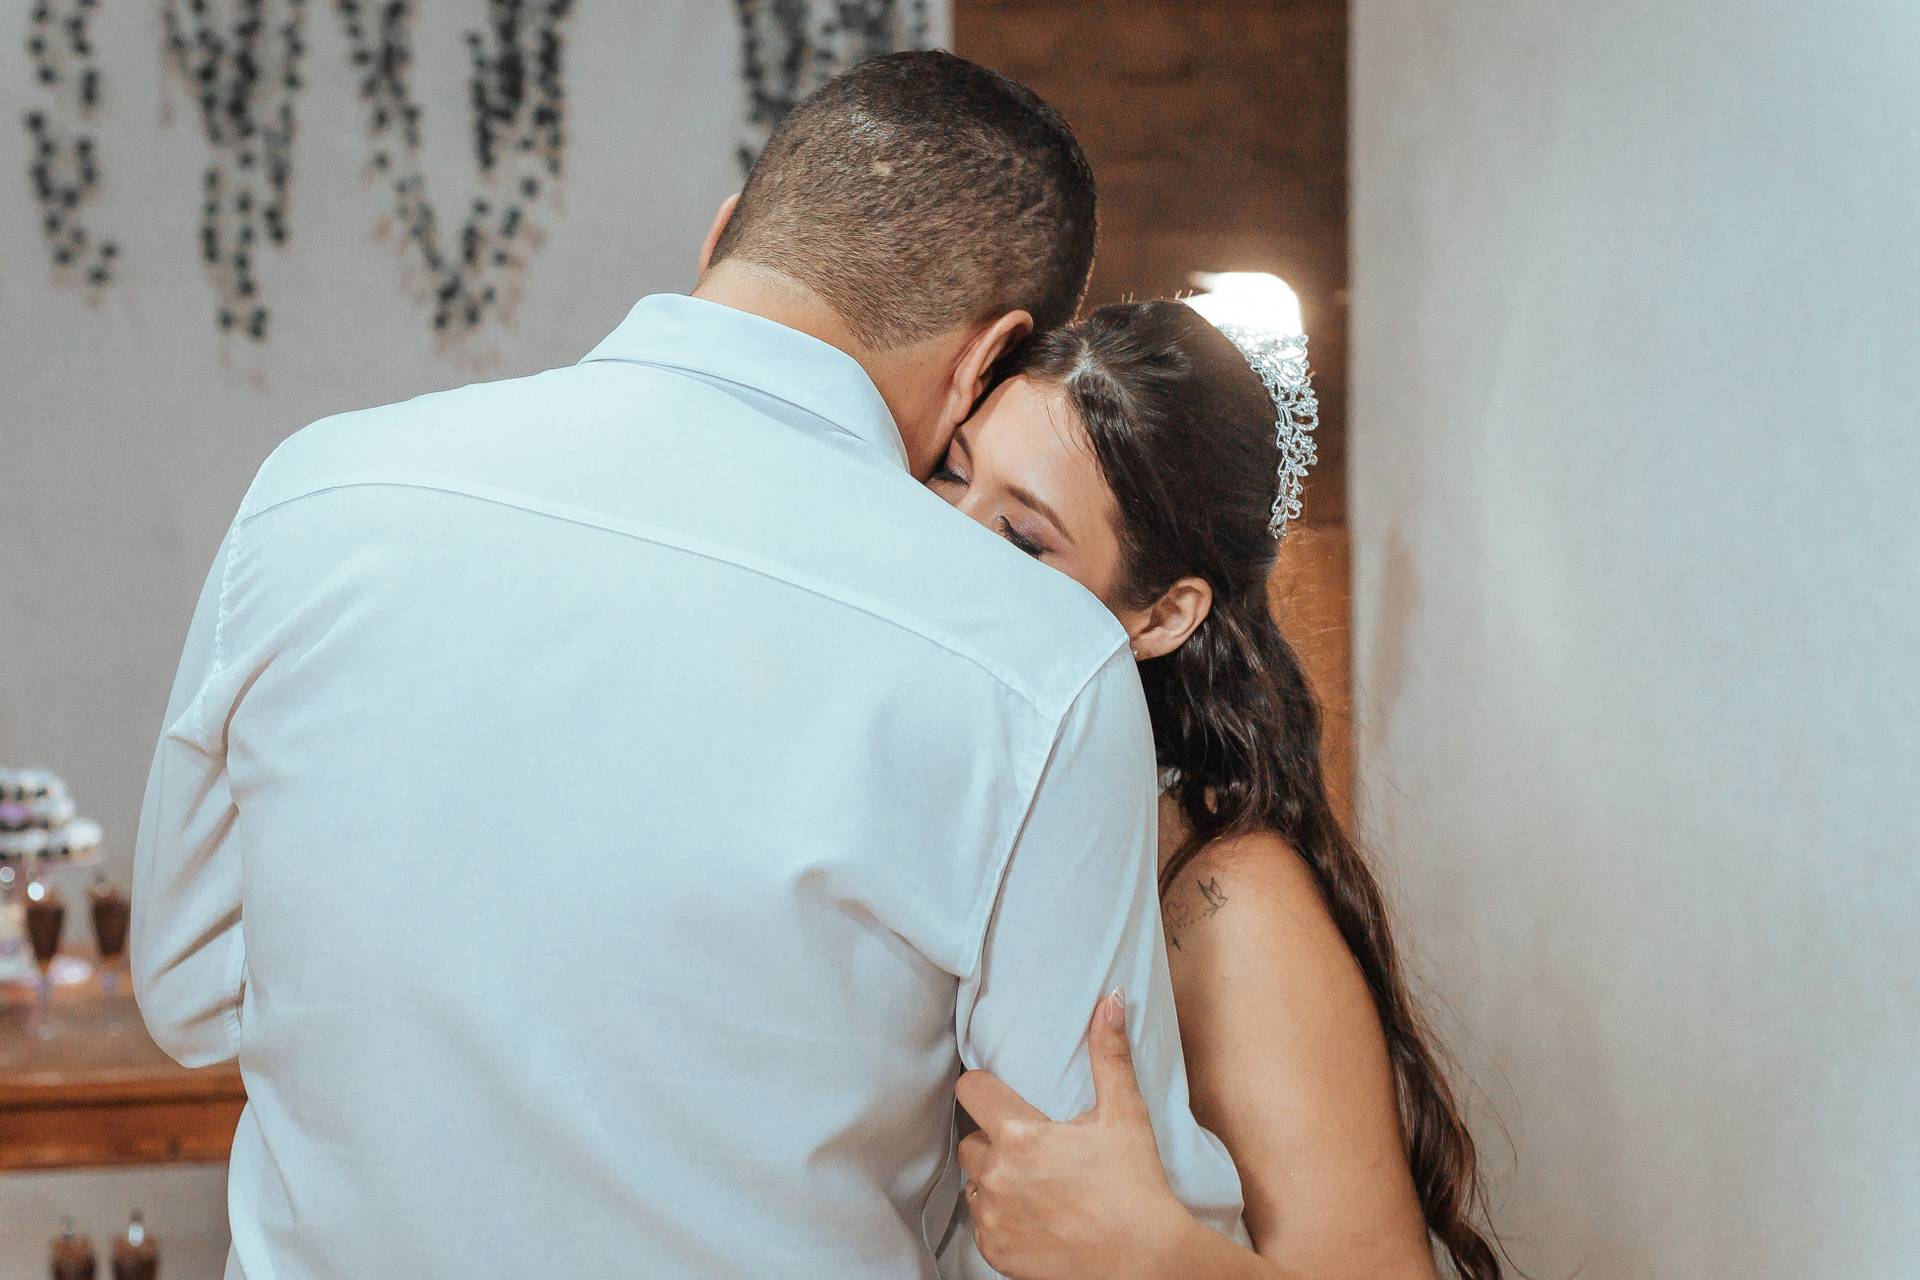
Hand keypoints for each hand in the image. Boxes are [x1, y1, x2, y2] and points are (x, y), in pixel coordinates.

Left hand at [956, 990, 1193, 1279]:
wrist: (1146, 1262)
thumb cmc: (1136, 1187)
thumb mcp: (1125, 1115)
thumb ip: (1109, 1054)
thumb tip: (1110, 1000)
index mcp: (1020, 1135)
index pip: (970, 1090)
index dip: (985, 1089)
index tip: (1002, 1097)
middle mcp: (997, 1176)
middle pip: (970, 1140)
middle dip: (994, 1140)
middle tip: (1033, 1147)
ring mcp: (992, 1217)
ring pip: (973, 1184)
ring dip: (993, 1179)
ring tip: (1034, 1183)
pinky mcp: (995, 1252)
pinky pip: (980, 1223)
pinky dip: (999, 1218)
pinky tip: (1034, 1215)